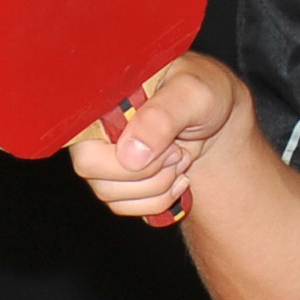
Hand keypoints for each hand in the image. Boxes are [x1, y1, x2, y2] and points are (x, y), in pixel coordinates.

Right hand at [52, 49, 244, 224]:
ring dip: (157, 185)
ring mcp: (102, 156)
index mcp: (101, 99)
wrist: (216, 115)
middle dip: (147, 171)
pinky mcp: (116, 180)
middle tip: (177, 151)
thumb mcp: (193, 93)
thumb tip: (130, 154)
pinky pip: (123, 207)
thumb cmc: (203, 92)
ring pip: (109, 194)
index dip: (123, 154)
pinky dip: (158, 199)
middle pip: (91, 170)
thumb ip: (162, 116)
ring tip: (180, 158)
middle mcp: (93, 128)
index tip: (168, 145)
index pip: (82, 137)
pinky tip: (177, 176)